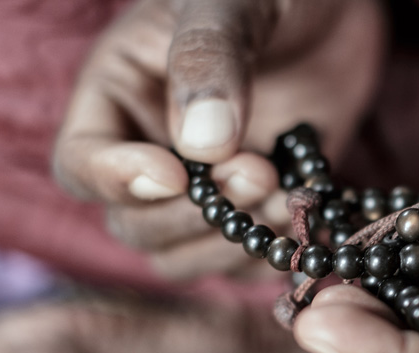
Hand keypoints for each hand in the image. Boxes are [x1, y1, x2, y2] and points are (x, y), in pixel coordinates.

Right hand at [52, 0, 383, 279]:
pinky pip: (239, 262)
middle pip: (134, 225)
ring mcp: (205, 186)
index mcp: (120, 94)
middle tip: (257, 172)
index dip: (117, 181)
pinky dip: (267, 258)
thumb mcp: (234, 2)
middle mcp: (153, 148)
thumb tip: (201, 147)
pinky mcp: (253, 207)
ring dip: (231, 245)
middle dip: (194, 215)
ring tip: (284, 196)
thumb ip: (207, 59)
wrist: (337, 11)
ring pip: (182, 256)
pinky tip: (302, 224)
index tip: (176, 174)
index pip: (81, 164)